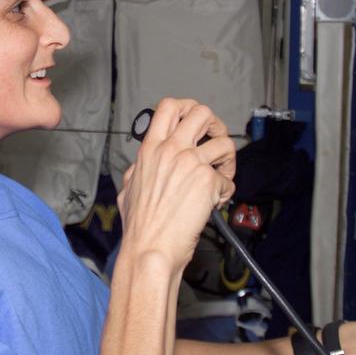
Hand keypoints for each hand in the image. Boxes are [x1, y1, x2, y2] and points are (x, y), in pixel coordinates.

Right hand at [117, 98, 236, 273]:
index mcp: (151, 149)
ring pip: (224, 143)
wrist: (151, 247)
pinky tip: (215, 202)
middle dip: (215, 124)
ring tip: (221, 176)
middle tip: (215, 140)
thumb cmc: (139, 226)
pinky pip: (227, 179)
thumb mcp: (127, 189)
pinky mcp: (208, 182)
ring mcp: (191, 164)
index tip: (195, 120)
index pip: (169, 107)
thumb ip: (136, 171)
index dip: (187, 107)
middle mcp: (171, 150)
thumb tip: (140, 167)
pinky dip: (226, 191)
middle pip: (202, 112)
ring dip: (227, 160)